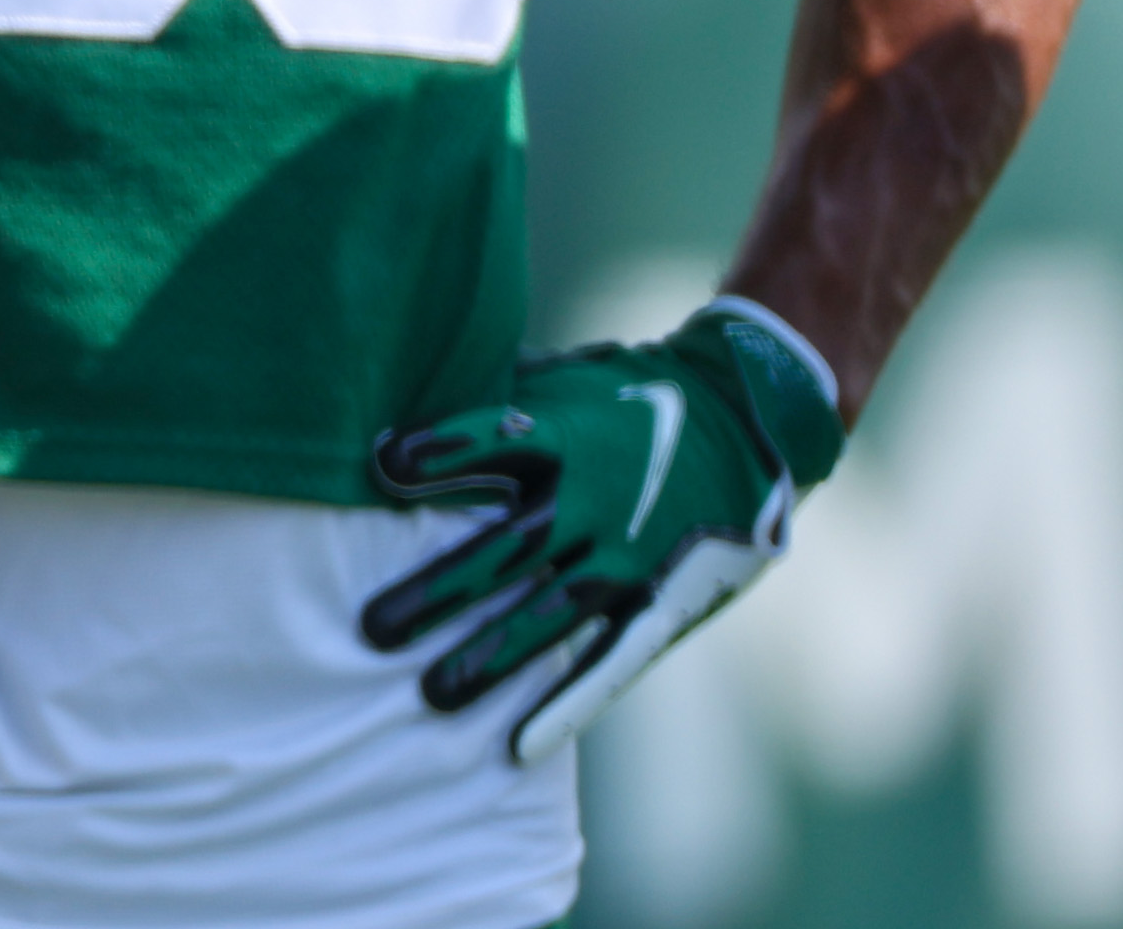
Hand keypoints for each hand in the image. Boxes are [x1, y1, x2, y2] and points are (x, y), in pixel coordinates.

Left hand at [363, 295, 844, 758]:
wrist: (747, 420)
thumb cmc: (625, 393)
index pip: (492, 441)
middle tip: (374, 627)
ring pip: (550, 617)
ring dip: (490, 657)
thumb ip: (493, 395)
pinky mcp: (659, 603)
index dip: (439, 455)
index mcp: (567, 436)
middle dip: (440, 590)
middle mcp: (596, 499)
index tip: (382, 467)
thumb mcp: (563, 378)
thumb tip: (398, 385)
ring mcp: (629, 557)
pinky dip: (565, 706)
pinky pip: (610, 662)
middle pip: (507, 549)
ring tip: (430, 693)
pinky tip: (517, 745)